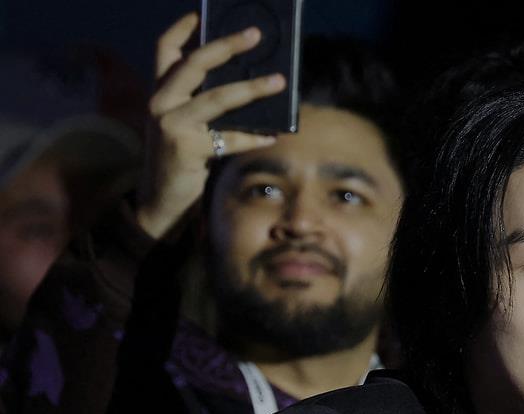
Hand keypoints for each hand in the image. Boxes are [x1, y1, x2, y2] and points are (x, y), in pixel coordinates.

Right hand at [136, 13, 284, 238]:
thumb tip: (248, 81)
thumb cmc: (181, 156)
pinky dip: (254, 137)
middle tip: (256, 35)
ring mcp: (171, 125)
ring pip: (217, 98)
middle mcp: (160, 102)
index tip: (203, 12)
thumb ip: (203, 102)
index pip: (165, 49)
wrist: (160, 199)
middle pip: (194, 64)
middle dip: (226, 46)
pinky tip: (272, 135)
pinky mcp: (186, 149)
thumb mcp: (184, 123)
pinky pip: (229, 139)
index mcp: (160, 91)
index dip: (183, 28)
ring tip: (279, 82)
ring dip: (252, 89)